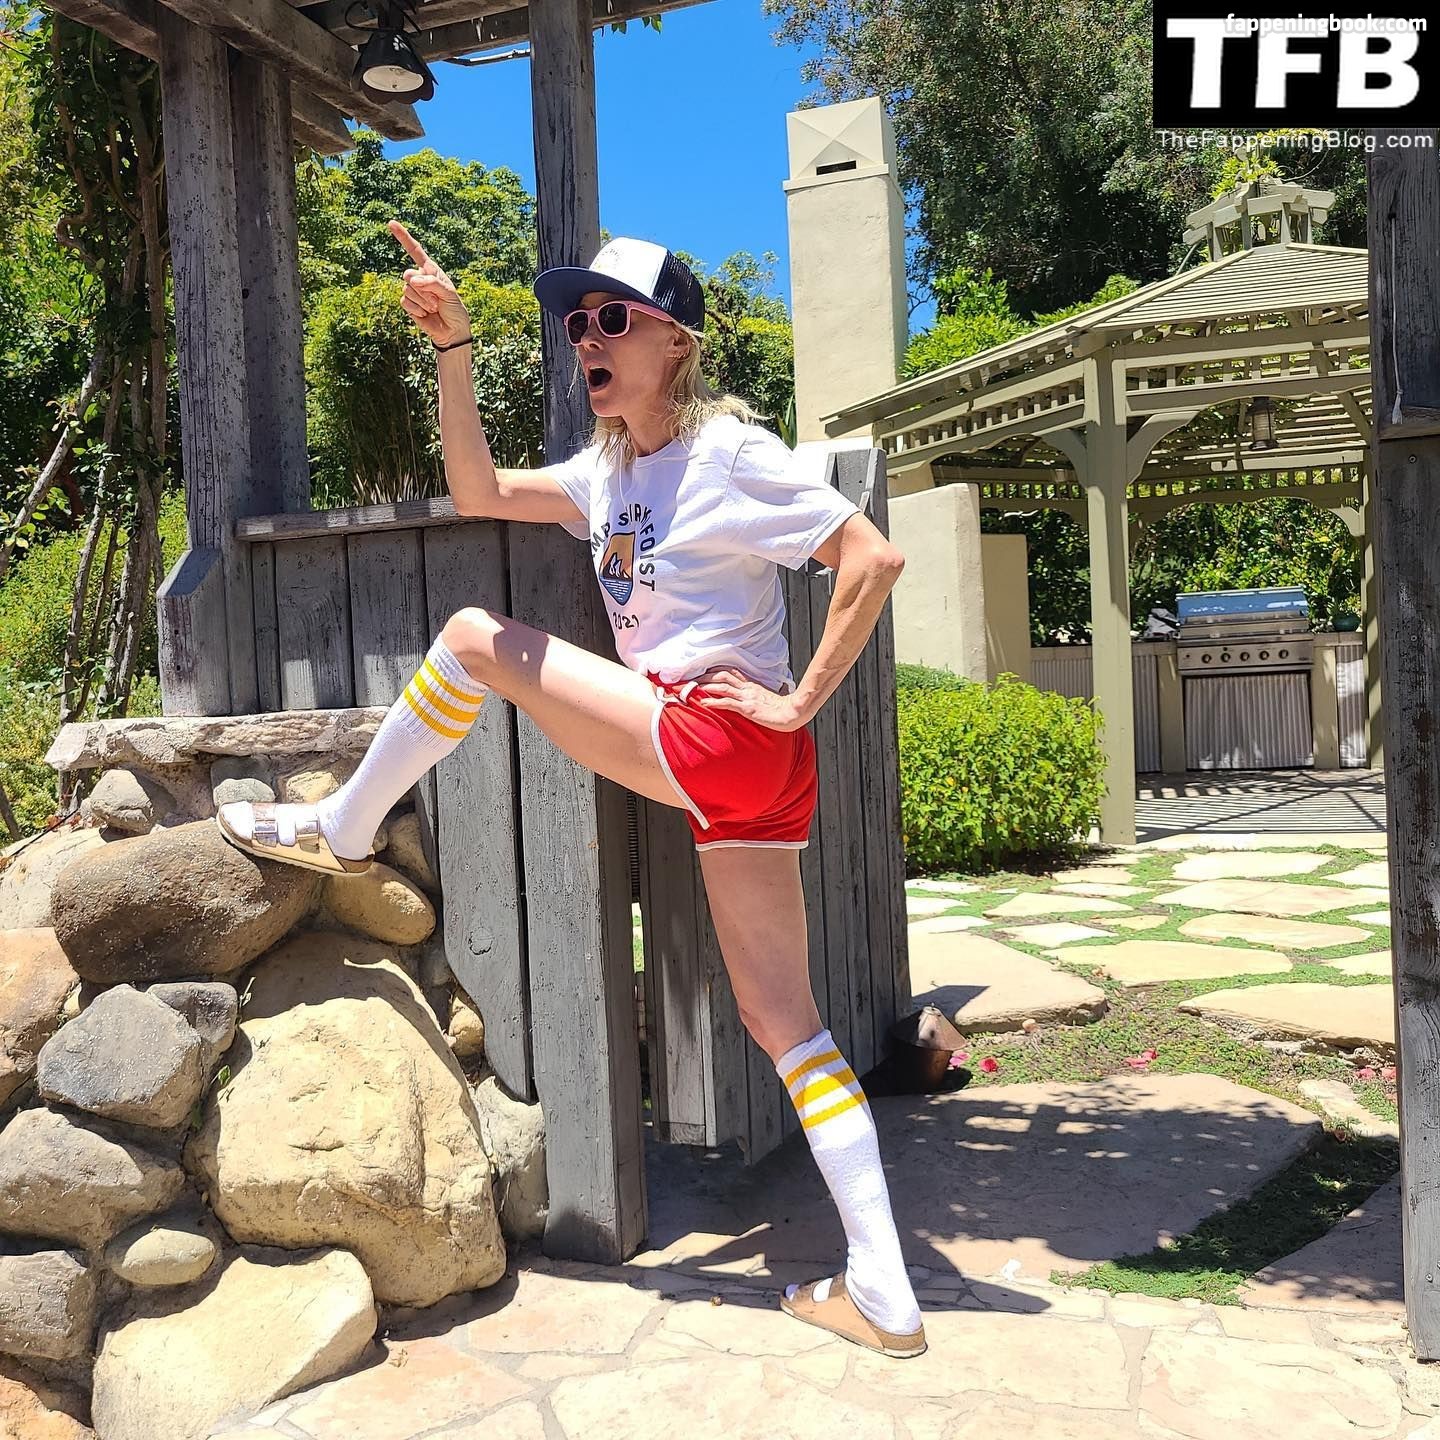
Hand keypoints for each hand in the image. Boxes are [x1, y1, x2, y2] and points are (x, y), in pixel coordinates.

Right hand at [388, 219, 471, 347]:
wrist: (452, 331)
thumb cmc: (455, 310)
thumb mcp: (450, 293)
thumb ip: (433, 283)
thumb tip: (412, 280)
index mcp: (431, 269)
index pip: (415, 250)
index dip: (403, 237)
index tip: (391, 224)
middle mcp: (420, 277)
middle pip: (408, 274)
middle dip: (422, 288)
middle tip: (436, 300)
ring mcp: (413, 291)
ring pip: (407, 289)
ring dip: (422, 301)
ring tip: (433, 307)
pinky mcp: (408, 304)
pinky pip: (404, 302)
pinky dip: (416, 309)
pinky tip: (425, 313)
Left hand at [690, 667, 807, 730]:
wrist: (794, 713)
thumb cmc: (784, 708)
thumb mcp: (769, 699)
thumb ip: (760, 696)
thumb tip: (756, 698)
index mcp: (752, 685)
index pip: (731, 673)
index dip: (715, 671)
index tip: (702, 672)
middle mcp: (748, 688)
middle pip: (723, 675)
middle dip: (706, 675)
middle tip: (692, 678)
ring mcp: (747, 697)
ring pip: (723, 686)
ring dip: (706, 686)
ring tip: (693, 688)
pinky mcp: (748, 708)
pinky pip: (728, 703)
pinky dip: (714, 702)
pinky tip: (703, 704)